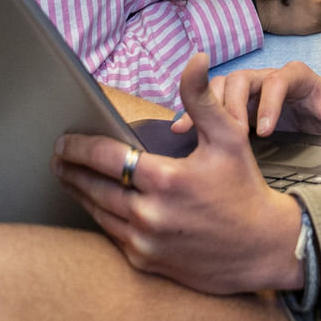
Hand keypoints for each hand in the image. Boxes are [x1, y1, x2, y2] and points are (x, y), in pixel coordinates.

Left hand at [53, 54, 306, 295]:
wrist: (263, 248)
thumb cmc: (244, 188)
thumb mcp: (229, 137)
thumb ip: (202, 98)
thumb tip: (195, 58)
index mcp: (165, 179)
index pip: (105, 157)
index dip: (78, 146)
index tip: (63, 141)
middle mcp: (150, 214)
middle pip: (92, 187)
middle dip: (70, 169)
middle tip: (57, 157)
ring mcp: (146, 242)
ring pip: (97, 213)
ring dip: (79, 193)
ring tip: (68, 177)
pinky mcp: (146, 262)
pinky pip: (111, 236)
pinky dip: (100, 217)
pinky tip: (94, 205)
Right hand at [195, 62, 320, 141]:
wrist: (315, 114)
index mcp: (295, 77)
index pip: (279, 82)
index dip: (269, 105)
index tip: (262, 133)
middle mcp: (268, 76)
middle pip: (243, 78)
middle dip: (233, 103)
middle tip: (227, 133)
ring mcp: (247, 87)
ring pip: (221, 85)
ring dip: (209, 105)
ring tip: (197, 130)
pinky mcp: (232, 100)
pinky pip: (209, 100)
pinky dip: (194, 111)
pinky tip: (181, 130)